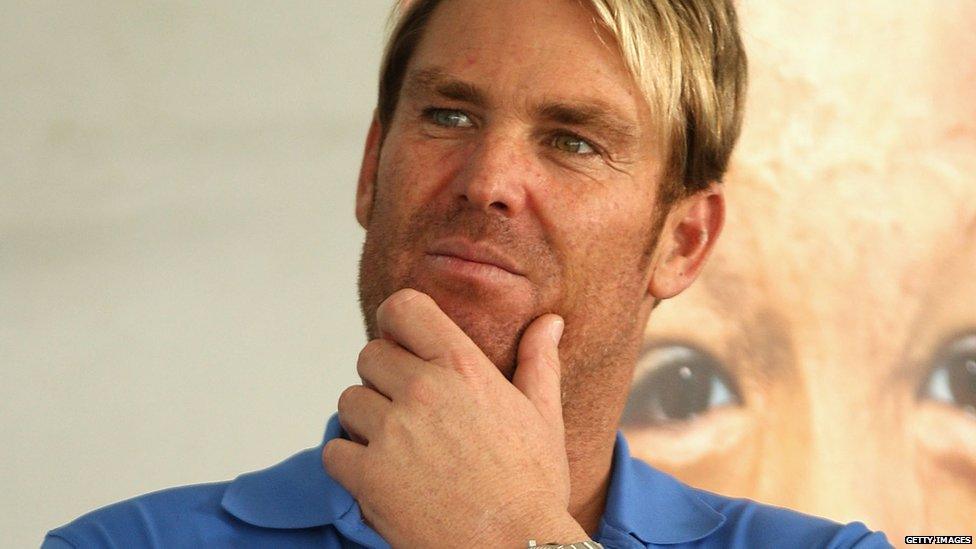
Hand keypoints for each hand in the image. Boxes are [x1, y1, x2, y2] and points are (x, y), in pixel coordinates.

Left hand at [322, 288, 587, 547]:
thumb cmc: (533, 486)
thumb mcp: (544, 416)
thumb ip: (539, 361)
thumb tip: (550, 322)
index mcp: (463, 367)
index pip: (403, 309)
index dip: (396, 323)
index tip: (402, 342)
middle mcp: (423, 391)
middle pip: (370, 356)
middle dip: (384, 379)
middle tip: (411, 411)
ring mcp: (392, 434)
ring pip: (349, 402)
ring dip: (366, 421)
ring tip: (400, 447)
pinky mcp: (368, 477)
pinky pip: (334, 451)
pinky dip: (350, 463)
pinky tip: (383, 476)